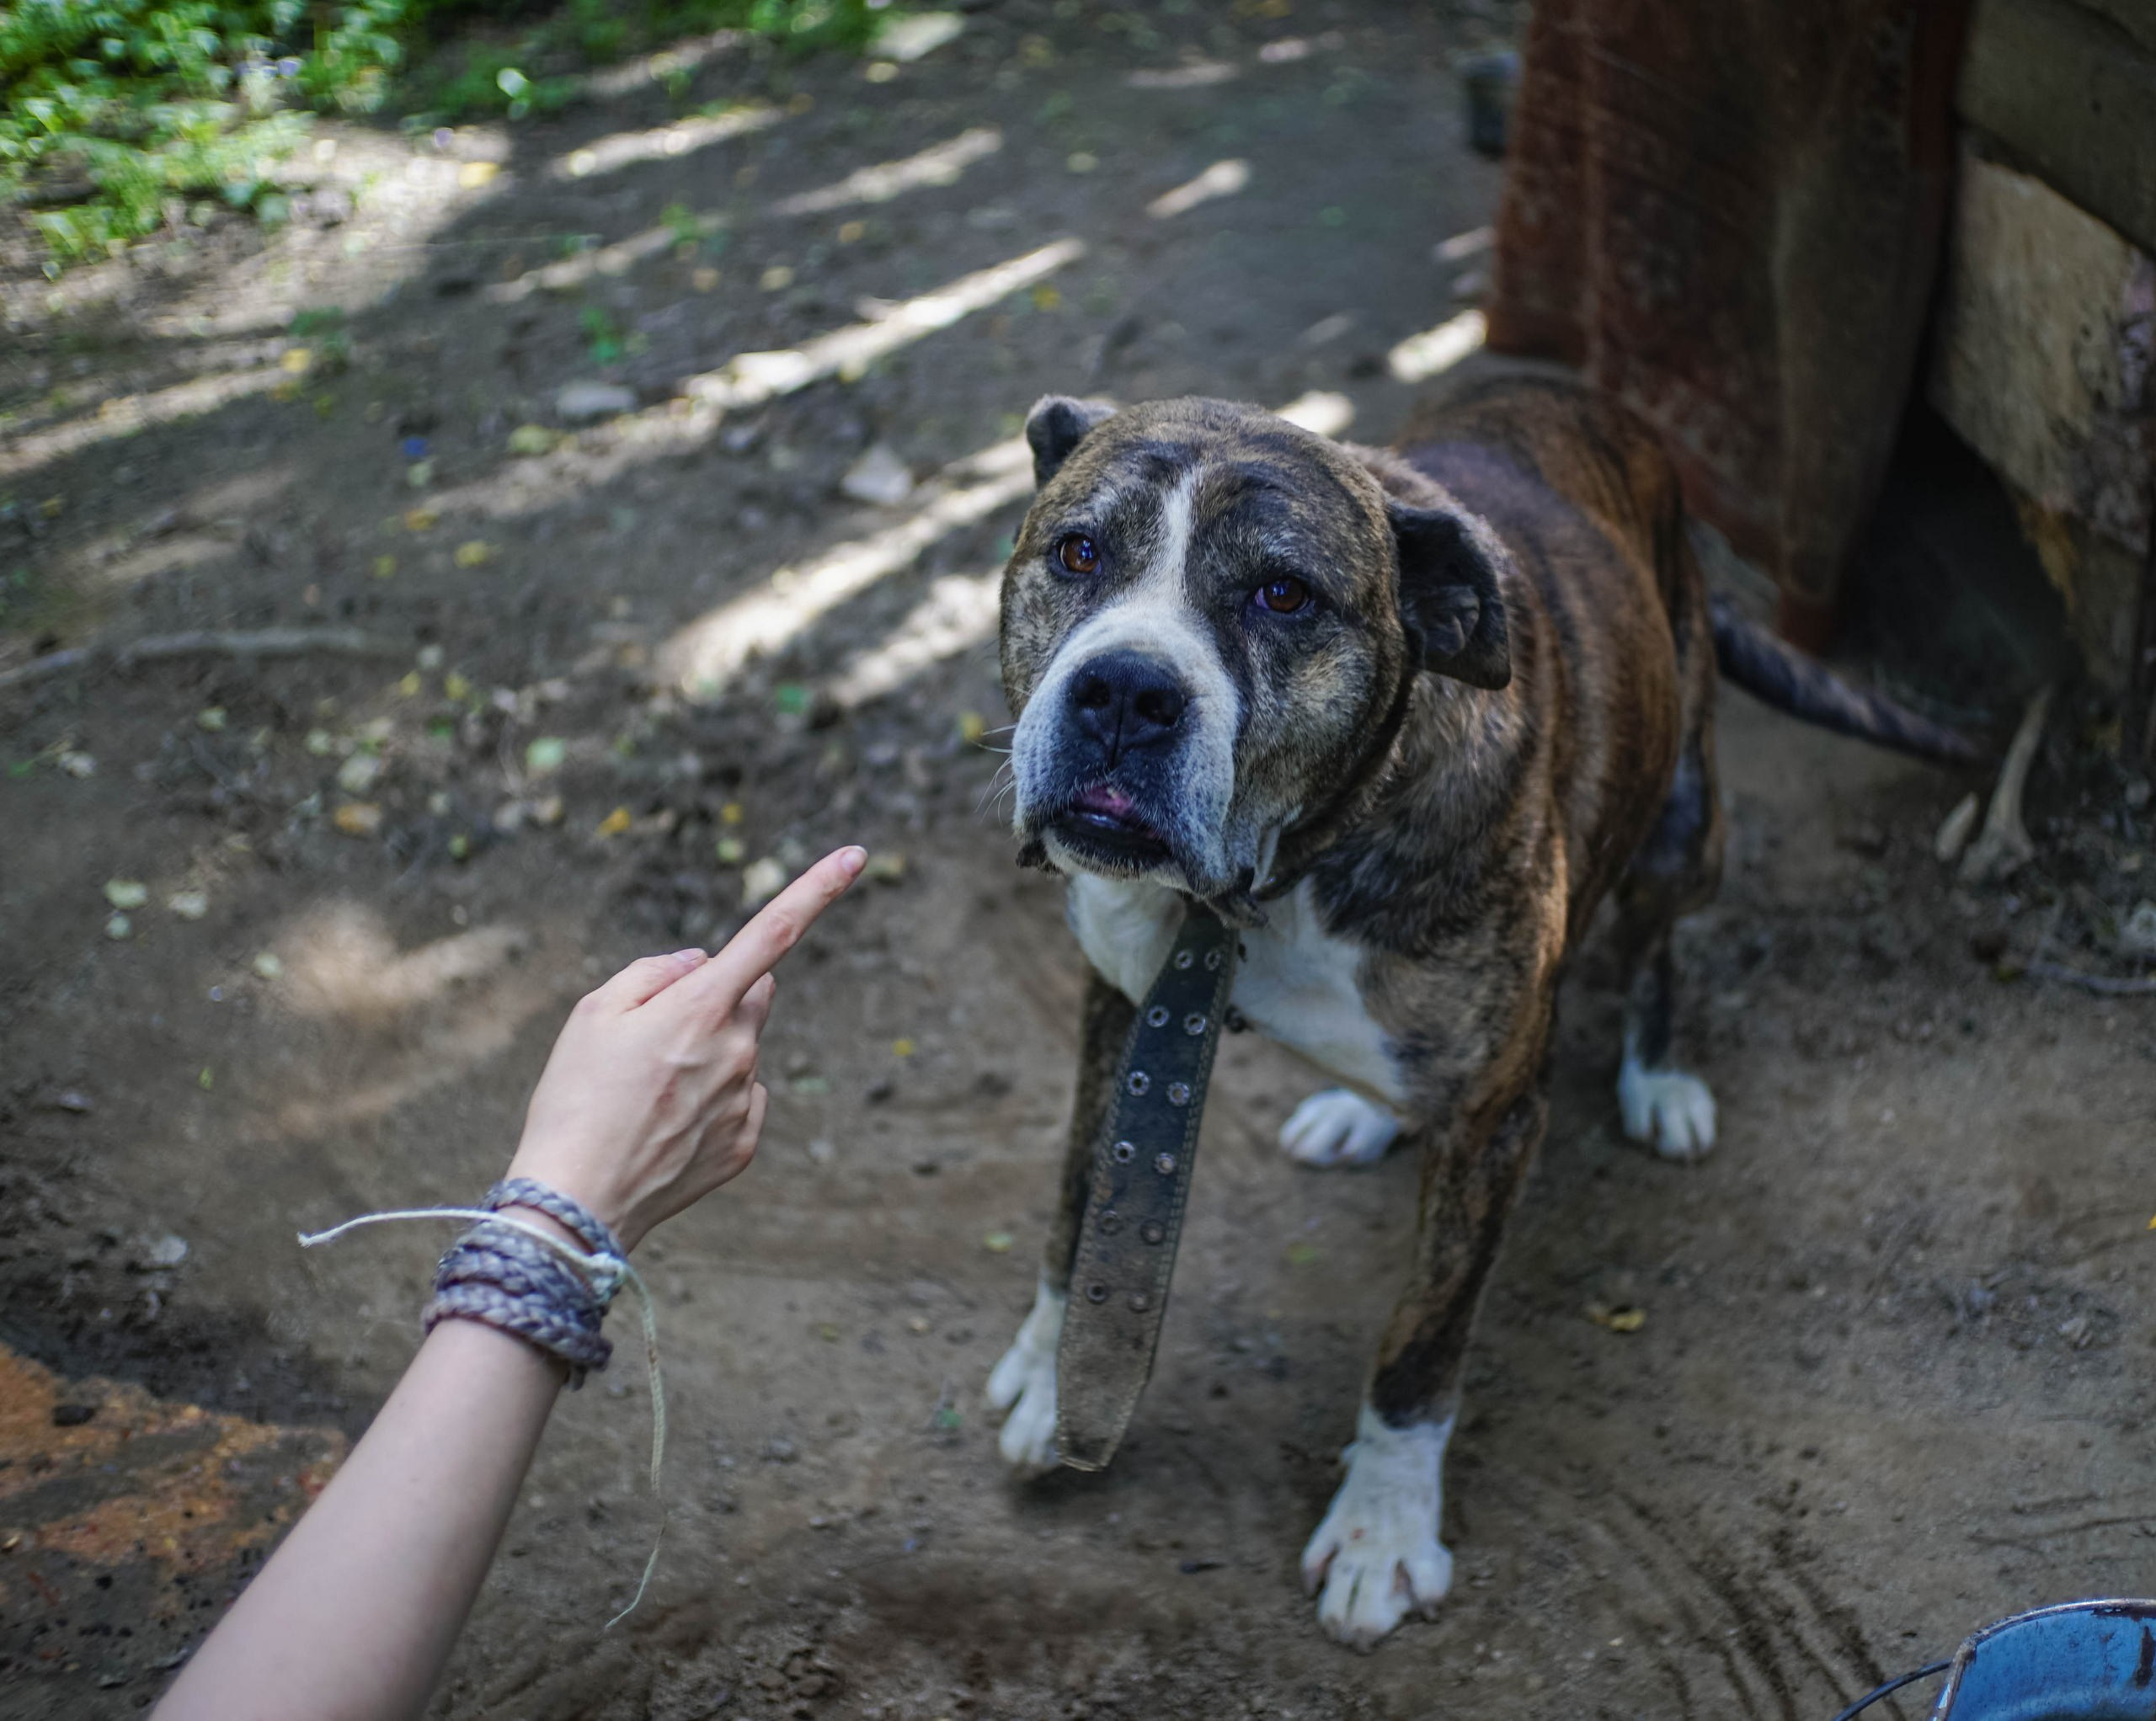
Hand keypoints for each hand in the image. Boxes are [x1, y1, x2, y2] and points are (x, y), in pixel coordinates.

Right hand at [503, 846, 864, 1251]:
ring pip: (742, 1050)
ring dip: (710, 1054)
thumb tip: (701, 963)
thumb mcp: (592, 1014)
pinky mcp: (746, 1142)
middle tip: (662, 1034)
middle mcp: (737, 1048)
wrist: (575, 1203)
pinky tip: (666, 1128)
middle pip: (755, 994)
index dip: (817, 889)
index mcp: (701, 1006)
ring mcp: (747, 1099)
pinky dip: (711, 1102)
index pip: (773, 932)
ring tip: (648, 1095)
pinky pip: (741, 1100)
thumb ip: (655, 972)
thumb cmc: (574, 1099)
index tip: (857, 855)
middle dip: (723, 996)